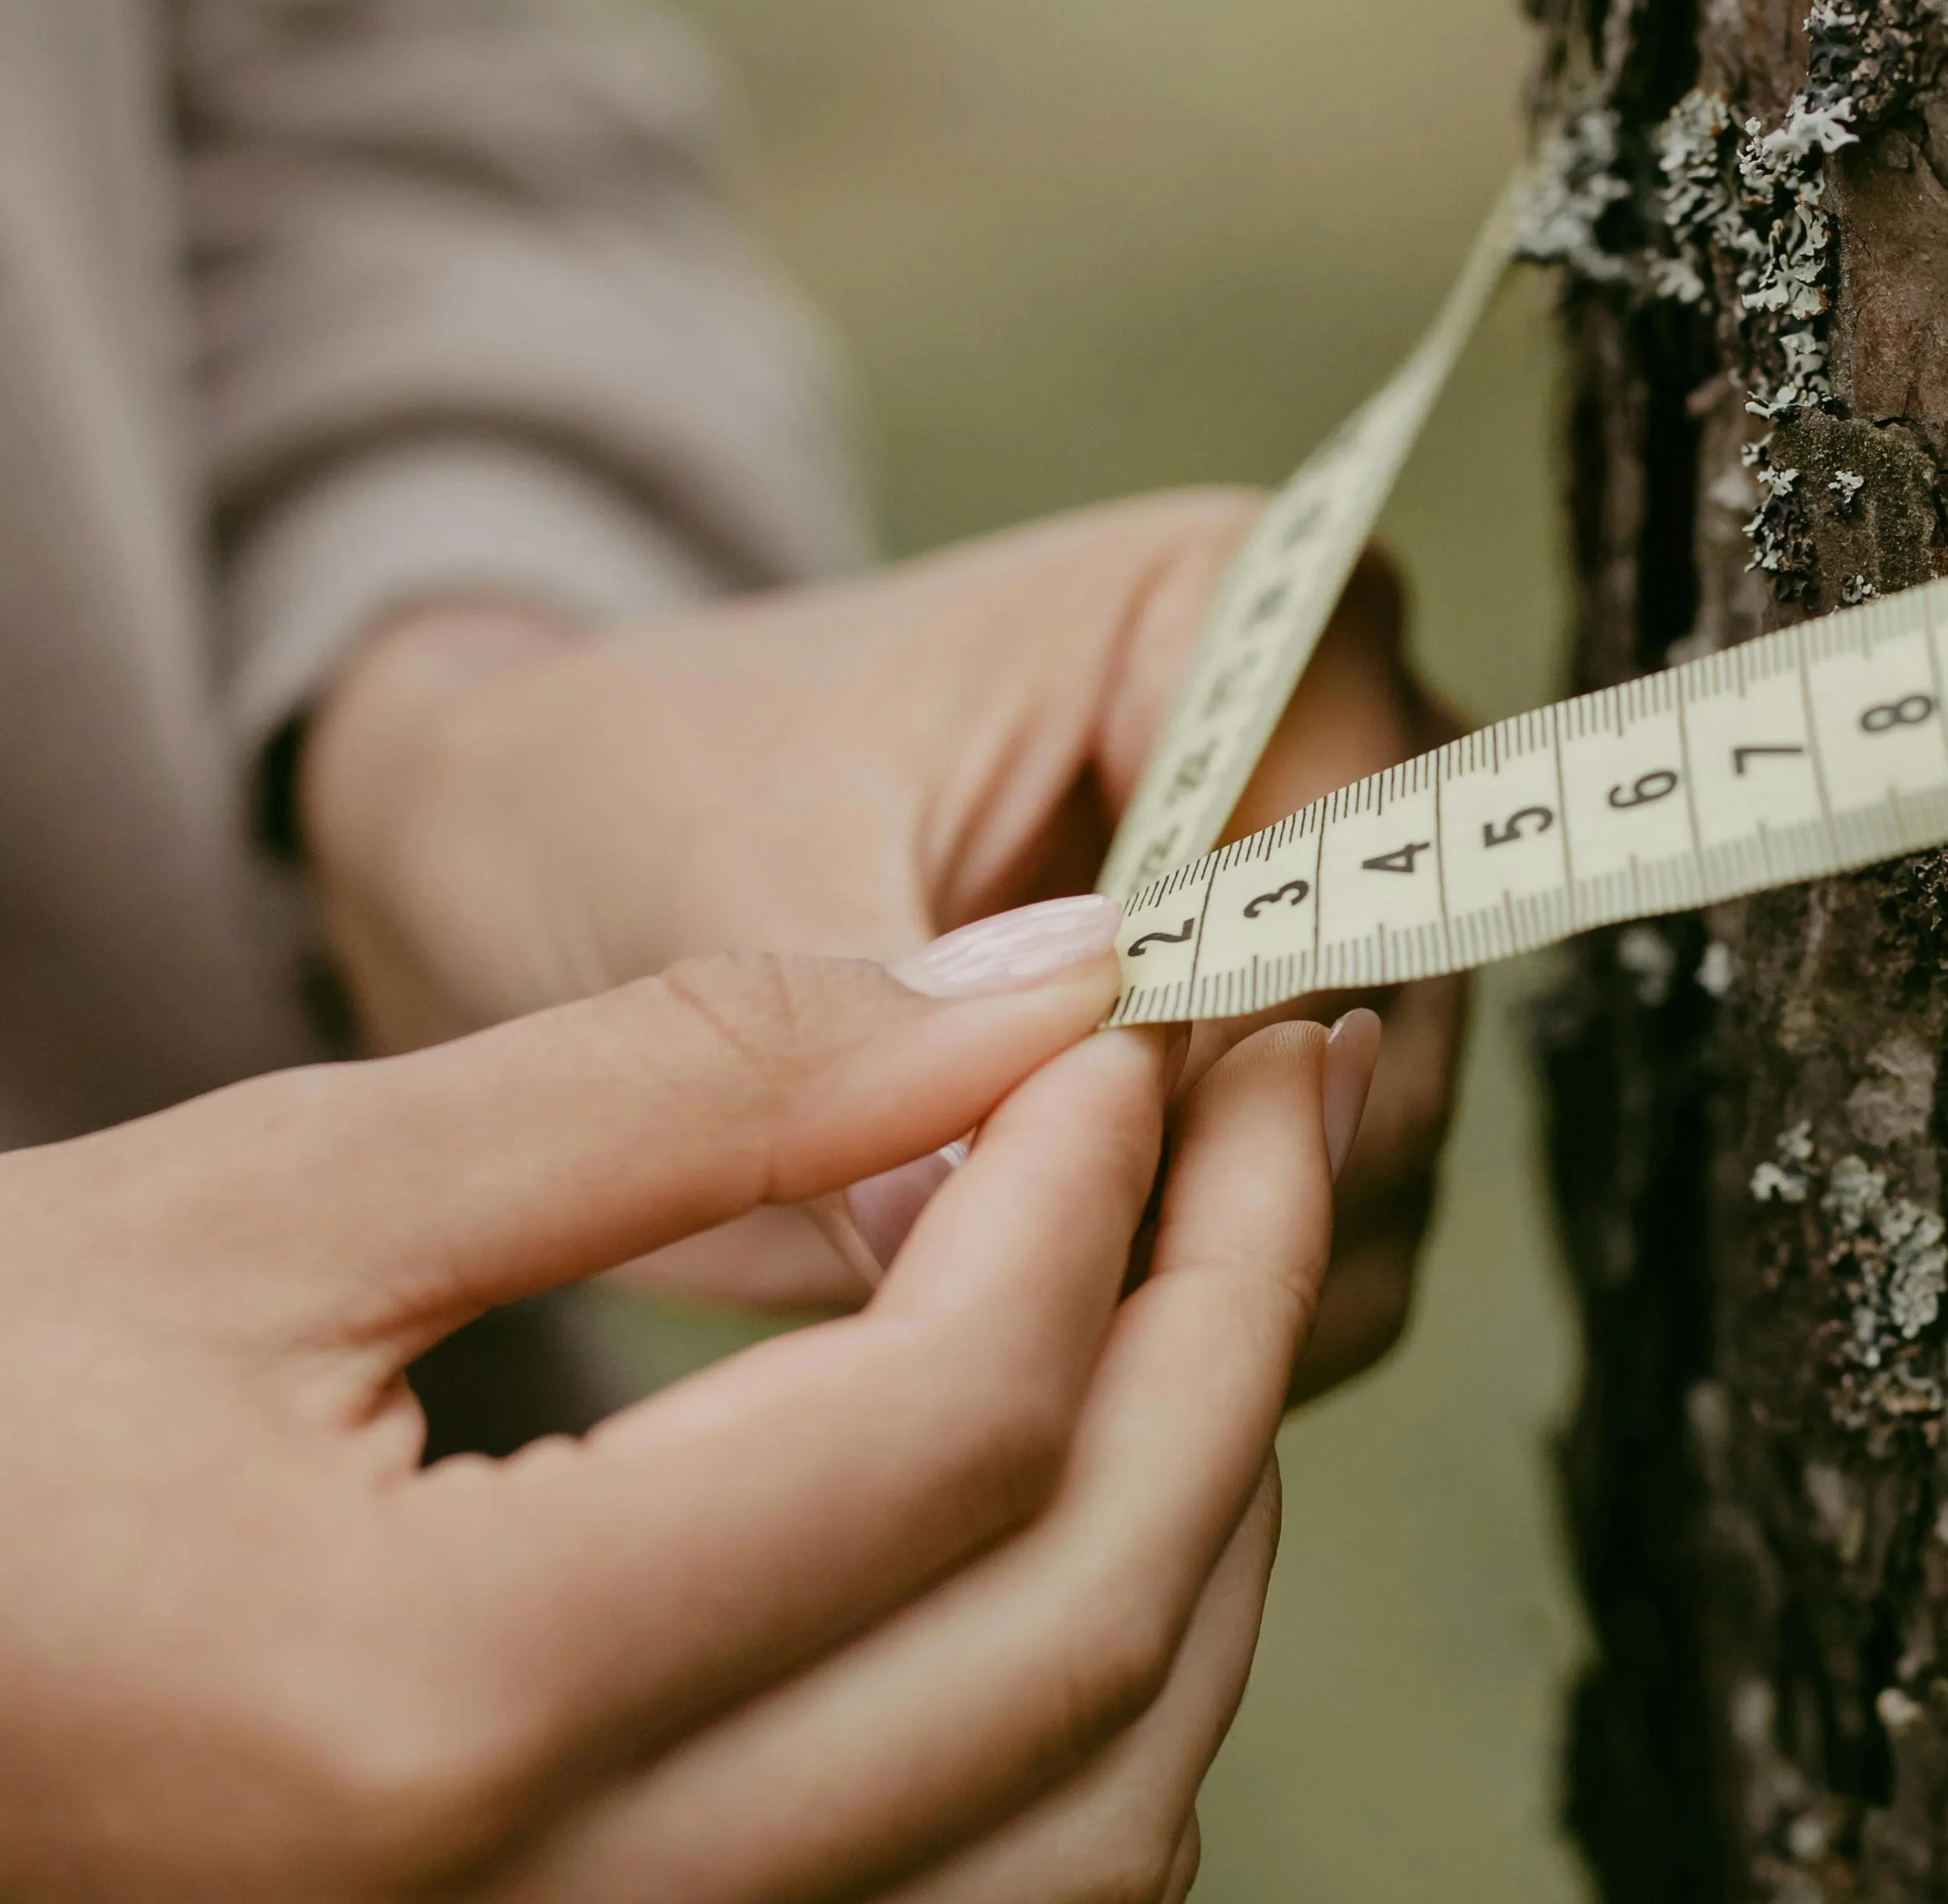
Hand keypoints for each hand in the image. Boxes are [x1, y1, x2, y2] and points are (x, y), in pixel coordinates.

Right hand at [0, 944, 1339, 1902]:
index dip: (1097, 1183)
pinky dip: (1097, 1719)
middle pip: (1084, 1630)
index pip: (956, 1429)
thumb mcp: (261, 1196)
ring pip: (1096, 1821)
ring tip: (1199, 1286)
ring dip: (1202, 1533)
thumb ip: (678, 1087)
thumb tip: (1022, 991)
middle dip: (1228, 1325)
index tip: (1135, 1019)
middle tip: (1263, 1106)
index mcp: (442, 1704)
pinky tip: (1086, 1516)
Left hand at [301, 492, 1464, 1390]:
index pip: (1345, 857)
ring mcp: (1310, 917)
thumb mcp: (717, 886)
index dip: (1225, 1047)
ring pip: (1379, 1145)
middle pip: (1401, 1012)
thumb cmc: (628, 793)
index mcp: (1225, 605)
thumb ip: (851, 1043)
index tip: (1061, 1160)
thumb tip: (946, 1244)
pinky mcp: (1262, 1069)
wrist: (546, 851)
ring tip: (1021, 1329)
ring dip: (1227, 1271)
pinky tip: (1049, 1342)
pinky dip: (1203, 1314)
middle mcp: (1317, 747)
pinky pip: (1315, 1226)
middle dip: (1234, 1181)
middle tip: (1033, 1284)